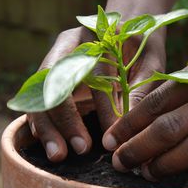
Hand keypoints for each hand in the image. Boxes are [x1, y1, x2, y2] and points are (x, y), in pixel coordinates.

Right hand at [28, 27, 165, 161]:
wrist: (127, 32)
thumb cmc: (142, 49)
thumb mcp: (149, 64)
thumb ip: (139, 90)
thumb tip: (128, 128)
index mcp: (94, 36)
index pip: (93, 73)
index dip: (102, 106)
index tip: (111, 135)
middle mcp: (67, 48)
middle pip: (55, 82)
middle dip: (65, 119)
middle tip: (80, 149)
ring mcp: (54, 65)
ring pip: (40, 94)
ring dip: (47, 127)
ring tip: (58, 155)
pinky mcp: (51, 82)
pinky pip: (38, 103)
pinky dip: (41, 125)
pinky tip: (50, 144)